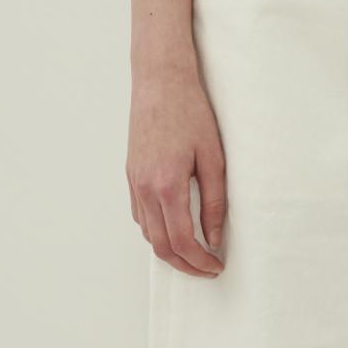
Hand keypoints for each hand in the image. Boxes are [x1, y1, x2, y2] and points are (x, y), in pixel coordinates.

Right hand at [128, 50, 226, 273]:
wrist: (160, 80)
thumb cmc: (189, 111)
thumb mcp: (213, 157)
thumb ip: (214, 201)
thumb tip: (214, 237)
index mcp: (167, 186)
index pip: (182, 241)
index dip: (200, 261)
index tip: (216, 266)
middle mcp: (145, 188)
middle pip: (161, 246)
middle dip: (185, 264)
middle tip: (207, 268)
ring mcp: (135, 182)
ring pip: (148, 234)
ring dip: (169, 250)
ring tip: (193, 251)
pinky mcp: (131, 175)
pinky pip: (140, 216)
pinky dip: (156, 230)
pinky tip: (174, 227)